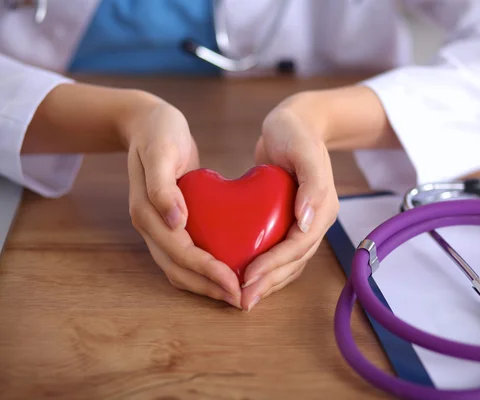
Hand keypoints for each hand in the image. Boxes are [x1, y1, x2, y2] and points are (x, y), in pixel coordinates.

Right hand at [122, 101, 241, 307]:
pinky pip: (186, 255)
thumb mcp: (160, 151)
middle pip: (179, 270)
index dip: (207, 271)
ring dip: (207, 285)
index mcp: (147, 213)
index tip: (234, 283)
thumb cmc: (158, 133)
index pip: (180, 252)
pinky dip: (205, 269)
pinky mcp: (172, 224)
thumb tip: (175, 221)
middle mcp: (152, 226)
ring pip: (180, 269)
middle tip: (241, 298)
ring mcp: (160, 227)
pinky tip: (228, 269)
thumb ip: (162, 186)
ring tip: (236, 293)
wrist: (148, 124)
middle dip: (209, 287)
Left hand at [241, 92, 339, 310]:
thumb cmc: (295, 132)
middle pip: (294, 261)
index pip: (299, 245)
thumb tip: (306, 219)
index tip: (248, 277)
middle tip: (242, 300)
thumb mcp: (303, 149)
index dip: (275, 264)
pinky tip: (244, 276)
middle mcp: (315, 219)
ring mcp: (302, 222)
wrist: (293, 123)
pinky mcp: (287, 221)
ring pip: (288, 262)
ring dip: (267, 282)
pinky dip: (264, 267)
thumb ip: (312, 183)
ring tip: (241, 298)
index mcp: (322, 207)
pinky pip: (278, 251)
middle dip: (269, 282)